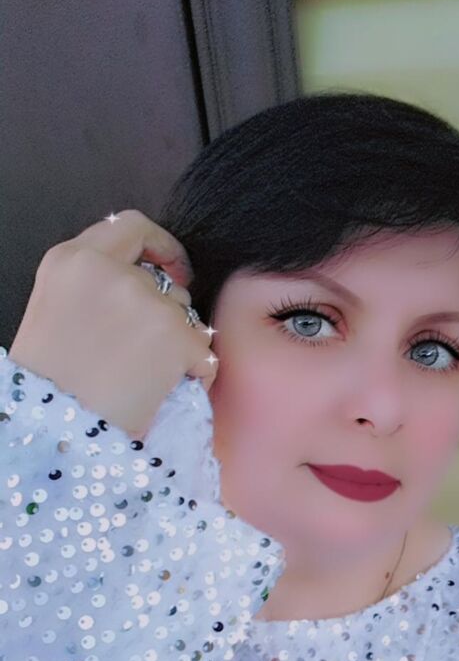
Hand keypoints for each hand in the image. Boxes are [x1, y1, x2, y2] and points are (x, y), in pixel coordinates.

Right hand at [9, 209, 218, 439]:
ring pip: (188, 319)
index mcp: (71, 259)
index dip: (160, 245)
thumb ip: (93, 286)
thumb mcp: (55, 313)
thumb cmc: (51, 387)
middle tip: (141, 356)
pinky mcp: (176, 337)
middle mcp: (109, 270)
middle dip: (167, 316)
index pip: (131, 226)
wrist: (53, 434)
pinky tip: (162, 395)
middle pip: (165, 283)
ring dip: (179, 348)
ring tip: (142, 381)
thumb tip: (151, 282)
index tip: (172, 268)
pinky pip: (205, 354)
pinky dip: (195, 376)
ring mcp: (146, 302)